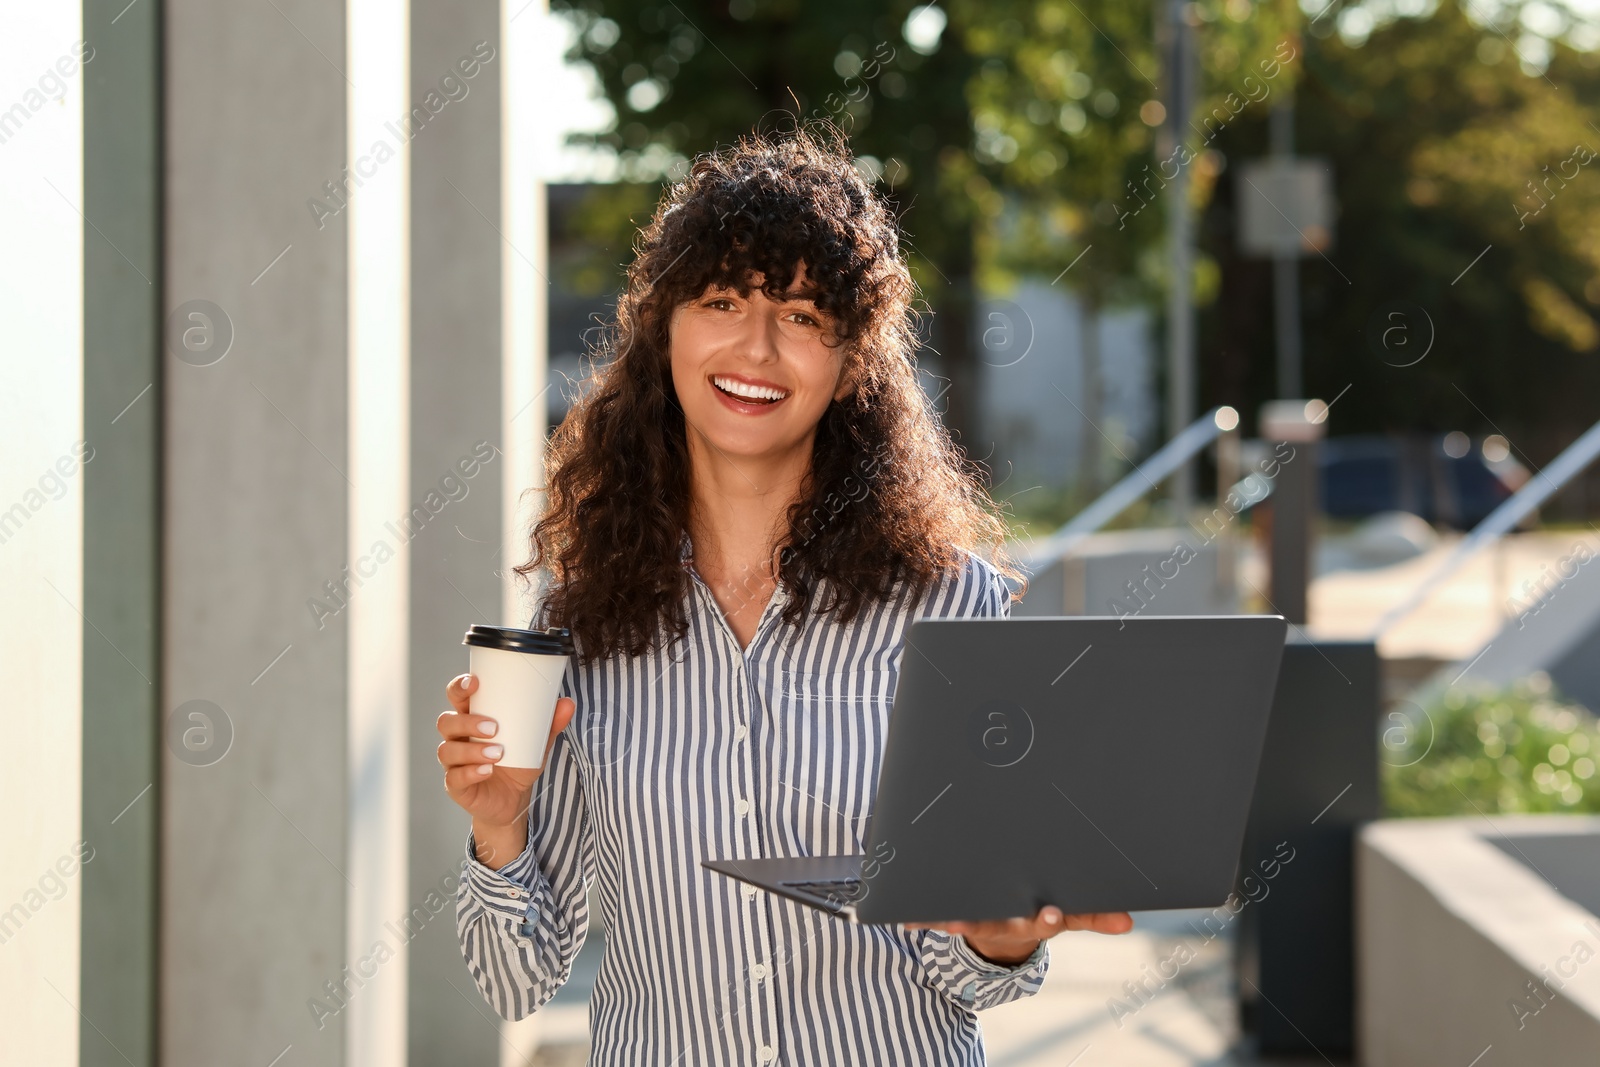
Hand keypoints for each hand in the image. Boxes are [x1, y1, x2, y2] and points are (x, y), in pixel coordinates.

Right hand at [436, 673, 575, 868]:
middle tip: (494, 728)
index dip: (459, 687)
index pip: (456, 697)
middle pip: (447, 722)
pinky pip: (453, 778)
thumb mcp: (536, 742)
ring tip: (497, 753)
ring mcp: (454, 763)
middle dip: (468, 722)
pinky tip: (487, 770)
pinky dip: (470, 773)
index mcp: (472, 719)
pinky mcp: (456, 786)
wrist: (514, 801)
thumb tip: (568, 703)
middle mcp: (458, 739)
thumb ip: (549, 724)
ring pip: (447, 750)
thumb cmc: (518, 763)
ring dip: (471, 750)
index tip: (474, 683)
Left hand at [904, 907, 1132, 965]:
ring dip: (956, 923)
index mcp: (1038, 918)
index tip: (1052, 913)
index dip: (1050, 917)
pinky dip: (924, 918)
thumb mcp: (1070, 913)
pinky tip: (906, 916)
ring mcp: (984, 922)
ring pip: (971, 922)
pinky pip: (941, 918)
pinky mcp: (961, 919)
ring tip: (945, 922)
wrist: (1007, 932)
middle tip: (977, 918)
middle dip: (993, 920)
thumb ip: (1095, 915)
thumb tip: (1129, 922)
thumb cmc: (1041, 910)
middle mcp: (1010, 923)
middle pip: (1006, 923)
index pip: (1049, 920)